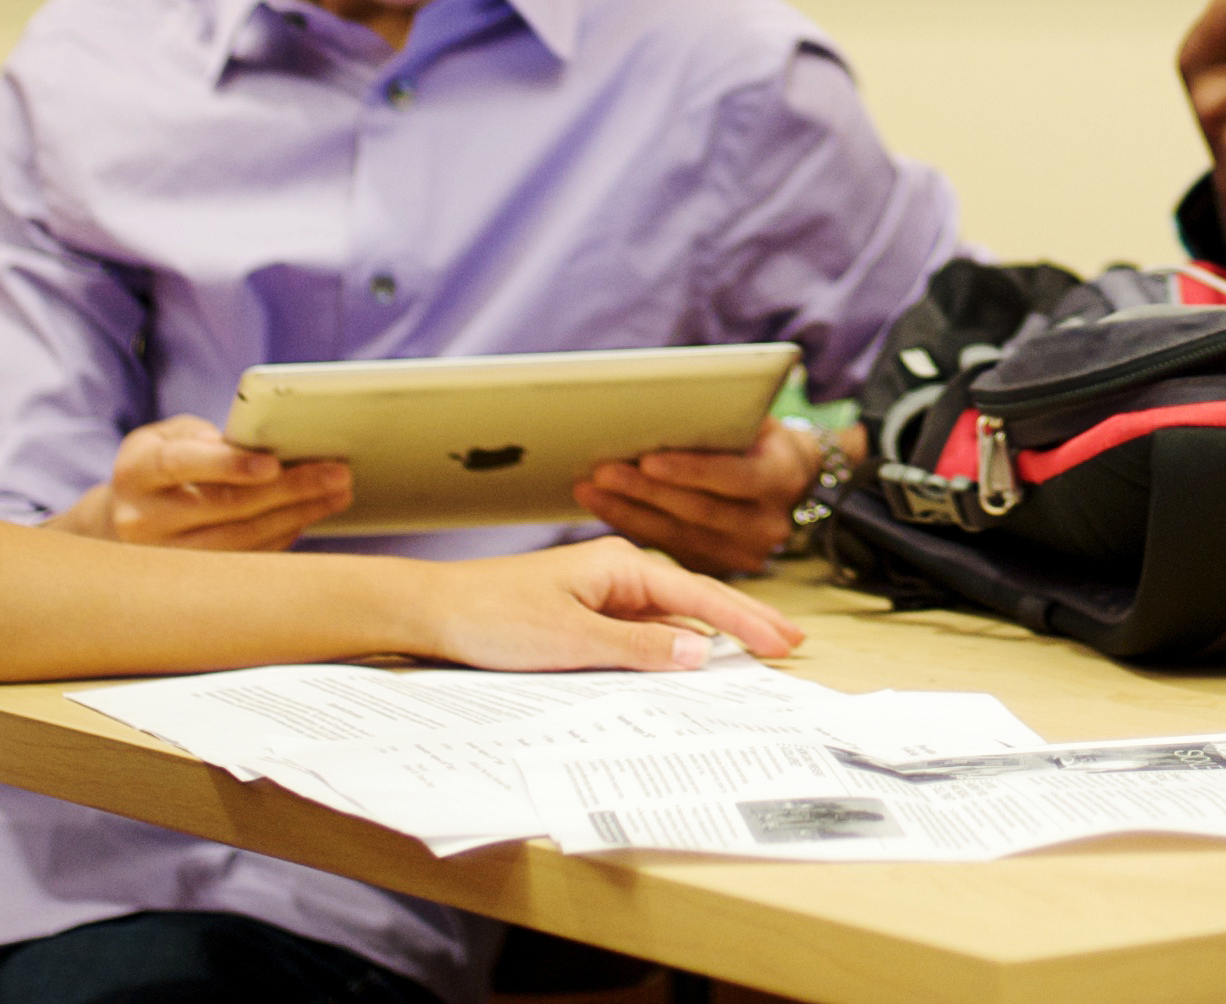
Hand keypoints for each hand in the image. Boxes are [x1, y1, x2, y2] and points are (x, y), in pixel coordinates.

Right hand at [83, 416, 351, 551]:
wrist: (123, 521)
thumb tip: (258, 446)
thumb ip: (205, 436)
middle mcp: (143, 521)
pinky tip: (309, 516)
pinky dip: (282, 537)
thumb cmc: (159, 467)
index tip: (273, 463)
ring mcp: (164, 560)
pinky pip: (244, 561)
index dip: (228, 464)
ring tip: (336, 494)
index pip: (182, 464)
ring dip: (297, 516)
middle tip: (337, 474)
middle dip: (288, 488)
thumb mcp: (168, 437)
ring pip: (240, 540)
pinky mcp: (189, 582)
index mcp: (137, 472)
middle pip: (225, 506)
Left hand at [418, 532, 806, 673]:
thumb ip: (640, 647)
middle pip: (695, 599)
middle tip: (790, 641)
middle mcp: (617, 574)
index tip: (783, 641)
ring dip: (713, 632)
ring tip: (757, 648)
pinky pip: (645, 627)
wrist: (434, 611)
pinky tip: (690, 658)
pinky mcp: (585, 613)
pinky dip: (675, 641)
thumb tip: (700, 653)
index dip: (745, 620)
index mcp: (621, 568)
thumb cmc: (494, 618)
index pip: (698, 596)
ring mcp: (602, 592)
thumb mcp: (572, 640)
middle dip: (744, 620)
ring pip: (672, 614)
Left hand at [579, 416, 822, 577]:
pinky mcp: (720, 567)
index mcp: (781, 477)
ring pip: (678, 536)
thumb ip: (726, 417)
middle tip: (603, 472)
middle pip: (699, 510)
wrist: (790, 481)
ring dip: (629, 512)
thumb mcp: (756, 418)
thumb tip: (676, 403)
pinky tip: (604, 508)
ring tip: (590, 489)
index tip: (647, 460)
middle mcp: (768, 524)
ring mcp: (746, 553)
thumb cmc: (761, 437)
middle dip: (646, 491)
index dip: (691, 470)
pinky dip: (635, 527)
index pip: (735, 476)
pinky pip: (670, 550)